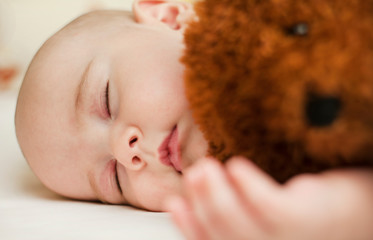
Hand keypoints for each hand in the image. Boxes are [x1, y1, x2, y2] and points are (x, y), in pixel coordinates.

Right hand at [165, 157, 372, 239]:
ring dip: (213, 191)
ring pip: (234, 220)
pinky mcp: (303, 218)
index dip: (188, 226)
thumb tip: (206, 197)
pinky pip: (265, 204)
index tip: (174, 203)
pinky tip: (236, 166)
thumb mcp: (270, 219)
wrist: (362, 208)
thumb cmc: (313, 211)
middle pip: (220, 231)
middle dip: (200, 201)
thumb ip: (241, 212)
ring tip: (207, 167)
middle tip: (194, 173)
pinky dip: (245, 184)